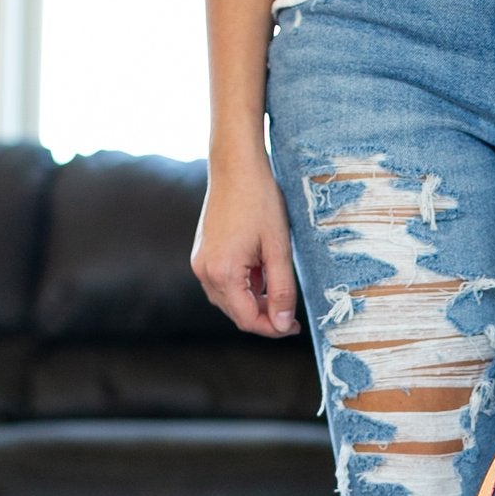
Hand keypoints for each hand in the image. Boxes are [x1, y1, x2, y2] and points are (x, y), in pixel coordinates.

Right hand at [192, 154, 299, 337]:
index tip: (294, 327)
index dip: (273, 328)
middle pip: (236, 313)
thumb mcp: (278, 248)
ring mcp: (199, 263)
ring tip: (277, 287)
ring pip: (229, 301)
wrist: (236, 167)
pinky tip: (261, 273)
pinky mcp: (202, 254)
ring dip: (253, 303)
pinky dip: (243, 288)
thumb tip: (284, 323)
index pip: (247, 319)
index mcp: (223, 272)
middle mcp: (204, 272)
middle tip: (291, 314)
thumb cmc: (260, 201)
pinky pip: (223, 284)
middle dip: (264, 317)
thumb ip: (282, 289)